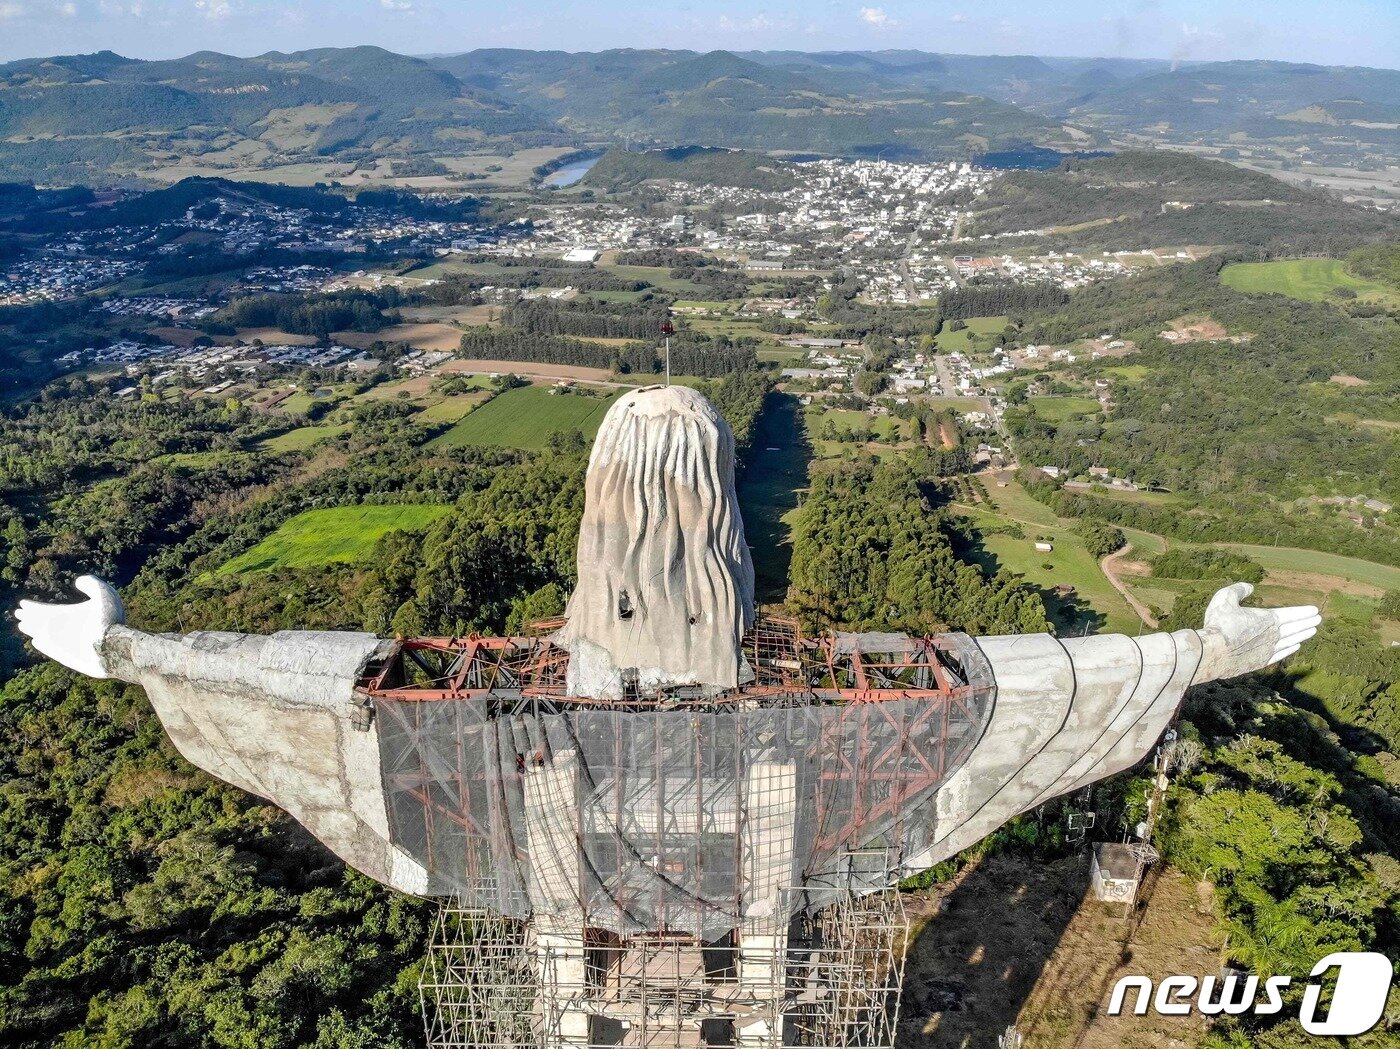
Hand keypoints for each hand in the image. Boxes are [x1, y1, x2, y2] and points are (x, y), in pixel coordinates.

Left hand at [15, 575, 123, 678]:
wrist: (113, 651)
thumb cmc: (110, 622)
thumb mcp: (105, 594)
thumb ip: (91, 583)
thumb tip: (77, 581)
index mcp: (58, 615)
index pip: (38, 609)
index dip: (29, 605)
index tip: (23, 603)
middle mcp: (52, 630)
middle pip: (34, 622)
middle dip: (26, 617)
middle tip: (18, 614)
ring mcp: (56, 645)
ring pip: (37, 635)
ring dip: (30, 629)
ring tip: (23, 626)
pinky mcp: (63, 658)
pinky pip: (45, 649)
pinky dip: (38, 643)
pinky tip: (36, 642)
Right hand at [1198, 582, 1319, 680]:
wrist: (1211, 653)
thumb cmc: (1217, 624)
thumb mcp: (1224, 598)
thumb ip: (1238, 590)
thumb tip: (1250, 587)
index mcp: (1266, 618)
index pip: (1290, 614)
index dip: (1303, 612)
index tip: (1315, 610)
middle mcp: (1272, 634)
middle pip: (1294, 628)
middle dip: (1307, 623)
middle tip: (1318, 620)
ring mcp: (1268, 649)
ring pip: (1291, 641)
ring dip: (1302, 635)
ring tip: (1312, 632)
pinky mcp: (1260, 661)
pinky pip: (1281, 654)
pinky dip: (1290, 650)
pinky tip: (1295, 647)